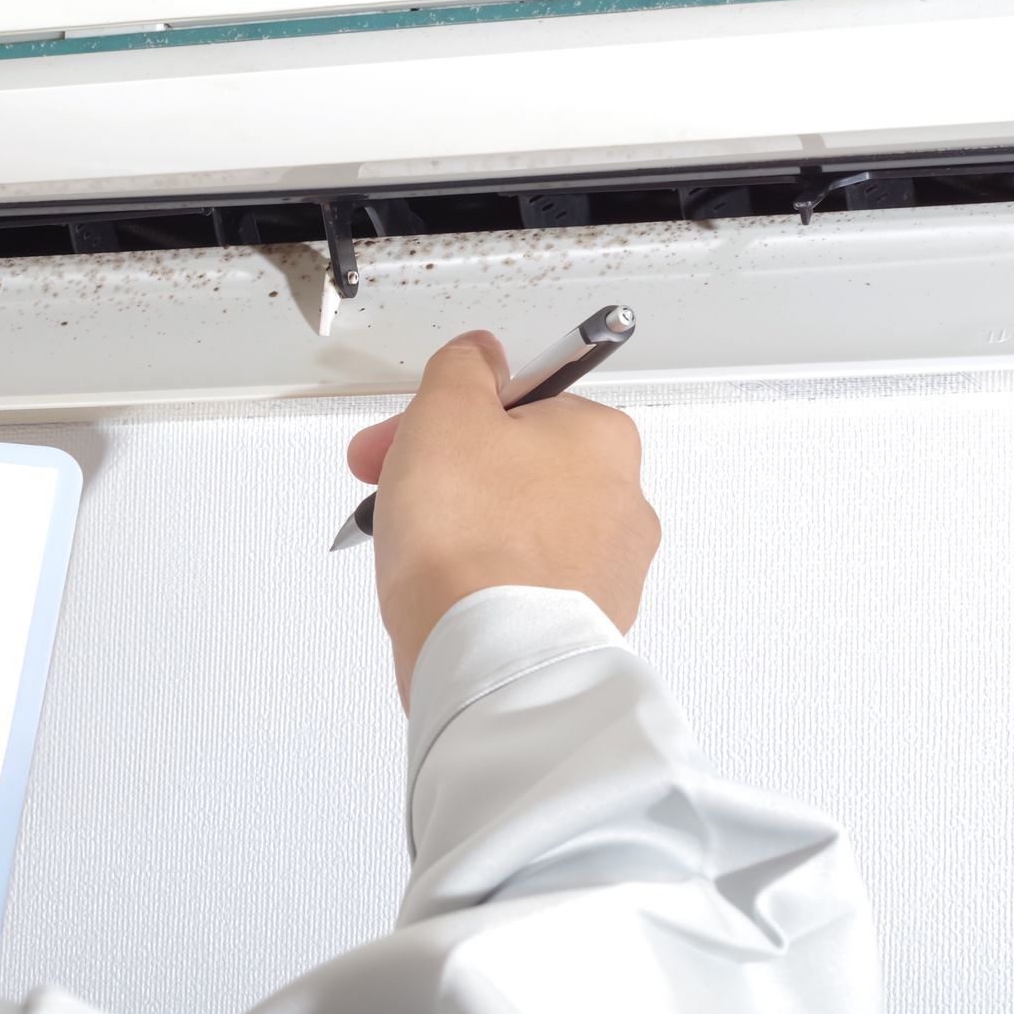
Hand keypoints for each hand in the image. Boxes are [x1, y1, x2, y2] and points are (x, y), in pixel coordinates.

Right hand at [347, 331, 659, 702]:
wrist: (489, 658)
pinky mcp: (583, 626)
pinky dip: (481, 585)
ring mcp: (606, 571)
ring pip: (516, 530)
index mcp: (602, 438)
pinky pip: (521, 588)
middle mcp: (621, 503)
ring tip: (412, 554)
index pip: (514, 405)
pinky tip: (445, 596)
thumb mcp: (446, 412)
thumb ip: (463, 366)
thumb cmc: (471, 542)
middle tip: (392, 494)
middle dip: (447, 475)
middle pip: (515, 468)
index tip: (401, 438)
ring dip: (463, 531)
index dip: (444, 419)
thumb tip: (477, 355)